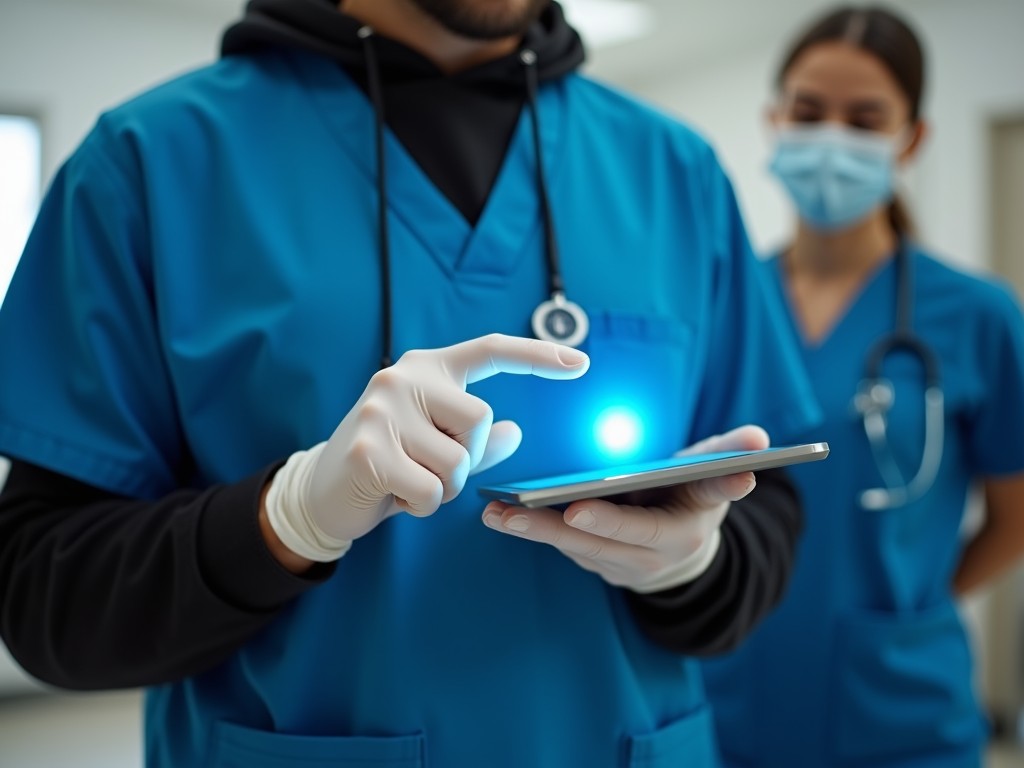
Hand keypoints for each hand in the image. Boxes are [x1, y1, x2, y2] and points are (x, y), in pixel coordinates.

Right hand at [263, 334, 589, 565]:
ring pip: (458, 462)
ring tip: (409, 480)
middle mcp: (402, 378)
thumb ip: (477, 439)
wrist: (321, 490)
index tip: (581, 363)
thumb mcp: (436, 443)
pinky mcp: (369, 450)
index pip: (489, 350)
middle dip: (470, 457)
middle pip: (481, 419)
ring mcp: (381, 411)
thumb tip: (517, 432)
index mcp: (426, 367)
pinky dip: (422, 506)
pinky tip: (394, 495)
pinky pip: (431, 491)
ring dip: (444, 487)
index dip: (537, 355)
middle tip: (432, 466)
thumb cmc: (388, 462)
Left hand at [482, 425, 768, 592]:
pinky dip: (532, 531)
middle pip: (597, 542)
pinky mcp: (593, 562)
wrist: (683, 553)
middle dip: (558, 527)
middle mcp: (646, 557)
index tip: (581, 507)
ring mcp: (616, 564)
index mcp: (678, 534)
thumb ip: (728, 460)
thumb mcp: (714, 481)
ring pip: (572, 548)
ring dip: (533, 532)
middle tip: (524, 512)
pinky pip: (561, 547)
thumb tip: (760, 441)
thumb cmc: (695, 502)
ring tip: (496, 513)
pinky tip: (500, 514)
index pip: (645, 529)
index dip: (611, 521)